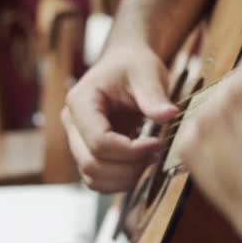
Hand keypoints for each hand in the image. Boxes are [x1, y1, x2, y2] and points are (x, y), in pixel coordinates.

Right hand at [62, 42, 177, 192]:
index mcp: (81, 102)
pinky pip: (98, 179)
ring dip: (125, 178)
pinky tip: (141, 165)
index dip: (130, 151)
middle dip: (129, 167)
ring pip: (93, 178)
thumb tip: (168, 115)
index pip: (98, 141)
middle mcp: (73, 124)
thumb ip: (154, 95)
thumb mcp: (146, 72)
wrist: (126, 62)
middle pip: (92, 164)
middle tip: (156, 153)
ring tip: (150, 160)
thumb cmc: (133, 64)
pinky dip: (121, 180)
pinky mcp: (90, 151)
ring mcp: (78, 140)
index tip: (156, 143)